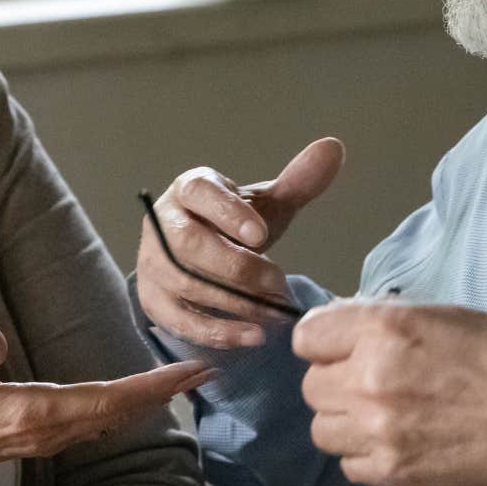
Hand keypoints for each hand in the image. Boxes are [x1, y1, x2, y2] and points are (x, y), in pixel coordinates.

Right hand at [0, 327, 213, 485]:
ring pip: (113, 419)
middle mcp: (50, 430)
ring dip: (150, 400)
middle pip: (122, 410)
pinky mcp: (41, 438)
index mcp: (35, 411)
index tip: (189, 372)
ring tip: (185, 380)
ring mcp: (47, 439)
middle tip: (208, 370)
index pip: (108, 397)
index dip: (152, 385)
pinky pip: (97, 424)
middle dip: (166, 391)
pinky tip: (138, 401)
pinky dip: (126, 408)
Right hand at [134, 137, 344, 347]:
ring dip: (232, 304)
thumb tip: (334, 148)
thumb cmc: (233, 227)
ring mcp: (152, 264)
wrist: (200, 256)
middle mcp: (162, 223)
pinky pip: (179, 320)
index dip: (228, 213)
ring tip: (274, 315)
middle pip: (188, 245)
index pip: (200, 194)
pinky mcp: (153, 300)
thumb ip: (297, 181)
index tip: (263, 235)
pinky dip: (216, 332)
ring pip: (183, 284)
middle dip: (236, 267)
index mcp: (189, 189)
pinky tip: (252, 337)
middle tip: (279, 282)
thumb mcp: (266, 204)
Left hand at [293, 300, 486, 485]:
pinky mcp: (392, 471)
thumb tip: (341, 333)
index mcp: (382, 330)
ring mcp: (377, 431)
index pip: (308, 336)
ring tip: (385, 416)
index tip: (344, 348)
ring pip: (323, 429)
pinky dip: (366, 455)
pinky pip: (348, 465)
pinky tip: (398, 442)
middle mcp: (369, 379)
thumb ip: (381, 323)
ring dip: (346, 422)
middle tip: (373, 383)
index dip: (327, 342)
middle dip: (337, 382)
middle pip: (312, 386)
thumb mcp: (439, 315)